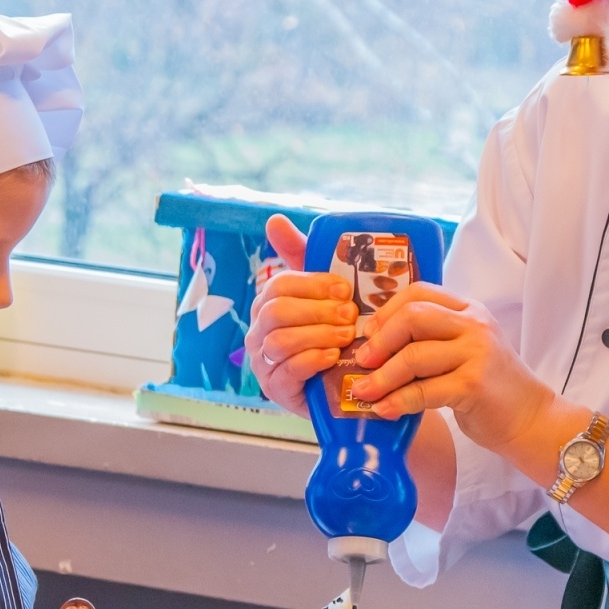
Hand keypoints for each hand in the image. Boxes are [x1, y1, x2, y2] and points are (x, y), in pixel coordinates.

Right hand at [245, 215, 358, 416]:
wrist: (343, 384)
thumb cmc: (332, 332)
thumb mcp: (324, 294)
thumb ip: (304, 256)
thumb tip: (274, 219)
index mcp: (269, 302)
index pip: (280, 285)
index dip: (312, 284)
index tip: (344, 288)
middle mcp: (259, 331)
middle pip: (276, 312)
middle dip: (317, 310)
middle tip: (350, 314)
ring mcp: (264, 361)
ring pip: (280, 341)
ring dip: (317, 335)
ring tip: (346, 336)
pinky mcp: (275, 388)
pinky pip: (287, 371)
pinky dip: (312, 360)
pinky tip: (333, 356)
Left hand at [349, 283, 554, 450]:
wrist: (530, 418)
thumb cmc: (490, 387)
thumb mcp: (464, 351)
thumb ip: (432, 340)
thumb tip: (374, 346)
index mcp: (469, 310)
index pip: (418, 293)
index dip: (386, 311)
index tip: (368, 335)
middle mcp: (474, 325)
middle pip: (412, 317)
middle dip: (379, 341)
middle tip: (361, 362)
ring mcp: (477, 353)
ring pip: (413, 356)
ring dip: (381, 377)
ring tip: (362, 393)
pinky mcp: (474, 385)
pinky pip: (423, 390)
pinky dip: (397, 401)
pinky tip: (383, 410)